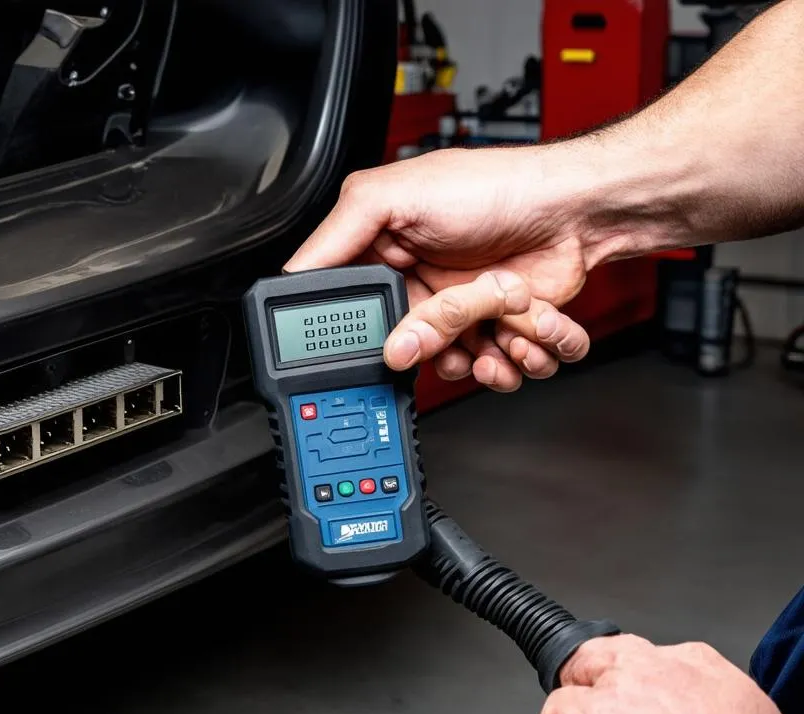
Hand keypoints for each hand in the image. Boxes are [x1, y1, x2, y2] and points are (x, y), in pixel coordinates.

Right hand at [285, 148, 593, 391]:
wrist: (573, 208)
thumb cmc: (496, 188)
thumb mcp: (396, 193)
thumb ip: (339, 232)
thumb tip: (294, 274)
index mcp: (386, 259)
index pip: (357, 314)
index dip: (369, 333)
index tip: (384, 340)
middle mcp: (422, 292)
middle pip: (407, 352)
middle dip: (435, 347)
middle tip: (453, 326)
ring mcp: (463, 316)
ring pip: (454, 370)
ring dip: (485, 359)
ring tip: (503, 327)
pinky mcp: (501, 333)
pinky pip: (501, 371)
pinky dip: (521, 359)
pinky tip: (525, 329)